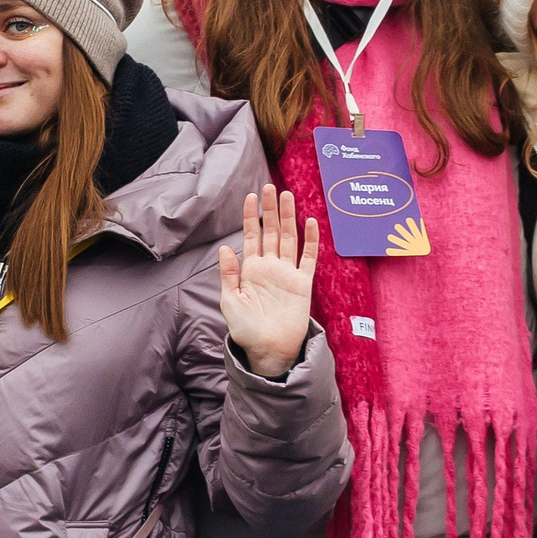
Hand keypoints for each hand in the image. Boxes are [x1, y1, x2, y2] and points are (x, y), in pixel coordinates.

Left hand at [218, 184, 319, 378]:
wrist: (269, 350)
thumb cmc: (246, 329)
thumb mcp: (231, 301)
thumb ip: (229, 274)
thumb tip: (225, 247)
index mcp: (251, 269)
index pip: (251, 236)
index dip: (251, 216)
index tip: (251, 196)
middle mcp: (270, 267)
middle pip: (272, 232)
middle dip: (270, 210)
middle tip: (270, 187)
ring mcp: (287, 273)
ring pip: (289, 239)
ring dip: (288, 218)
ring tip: (287, 196)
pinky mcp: (302, 283)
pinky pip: (308, 258)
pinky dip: (311, 240)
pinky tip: (310, 222)